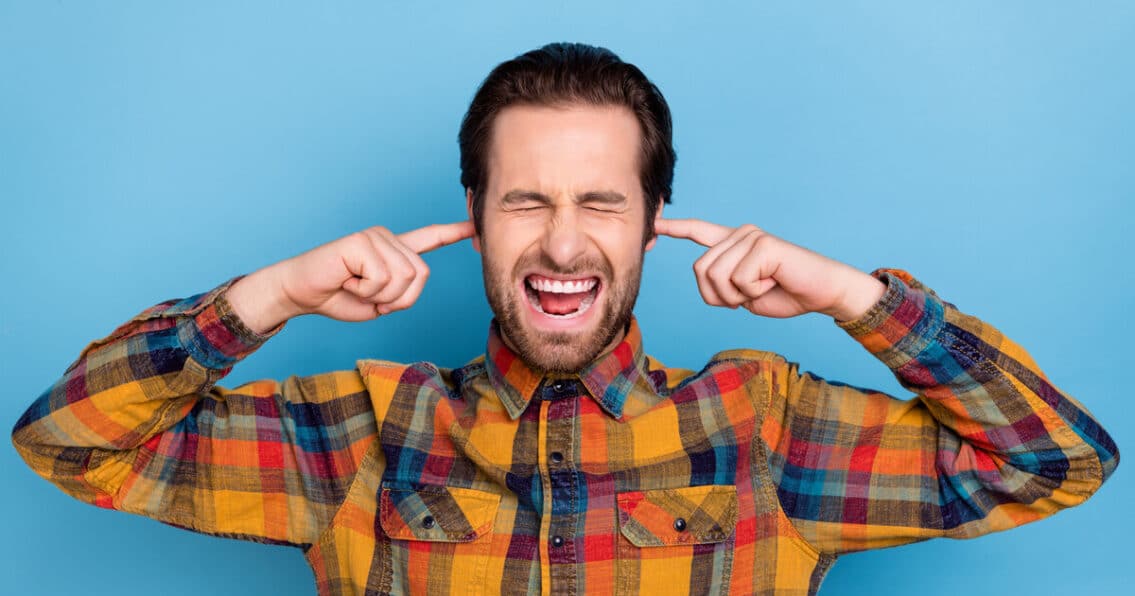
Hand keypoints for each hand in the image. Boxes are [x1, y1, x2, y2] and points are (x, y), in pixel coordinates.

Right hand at [226, 222, 474, 332]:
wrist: (301, 293)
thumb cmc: (338, 297)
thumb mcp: (380, 302)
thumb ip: (402, 292)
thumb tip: (414, 275)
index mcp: (394, 251)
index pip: (430, 238)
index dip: (454, 233)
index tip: (476, 225)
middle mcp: (388, 238)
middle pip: (421, 275)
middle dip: (397, 299)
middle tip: (368, 296)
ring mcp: (376, 236)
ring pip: (405, 278)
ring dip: (380, 296)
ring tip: (356, 286)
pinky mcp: (361, 241)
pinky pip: (382, 277)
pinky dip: (366, 290)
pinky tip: (347, 280)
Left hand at [654, 219, 884, 320]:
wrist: (822, 293)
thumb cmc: (785, 294)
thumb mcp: (743, 294)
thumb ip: (721, 284)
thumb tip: (705, 275)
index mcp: (733, 243)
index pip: (699, 231)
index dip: (674, 229)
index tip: (653, 225)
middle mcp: (739, 234)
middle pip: (699, 270)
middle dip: (720, 296)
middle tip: (749, 296)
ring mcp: (750, 236)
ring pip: (715, 276)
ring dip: (737, 296)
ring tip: (763, 287)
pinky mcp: (762, 244)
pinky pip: (738, 280)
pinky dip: (753, 292)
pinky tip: (773, 282)